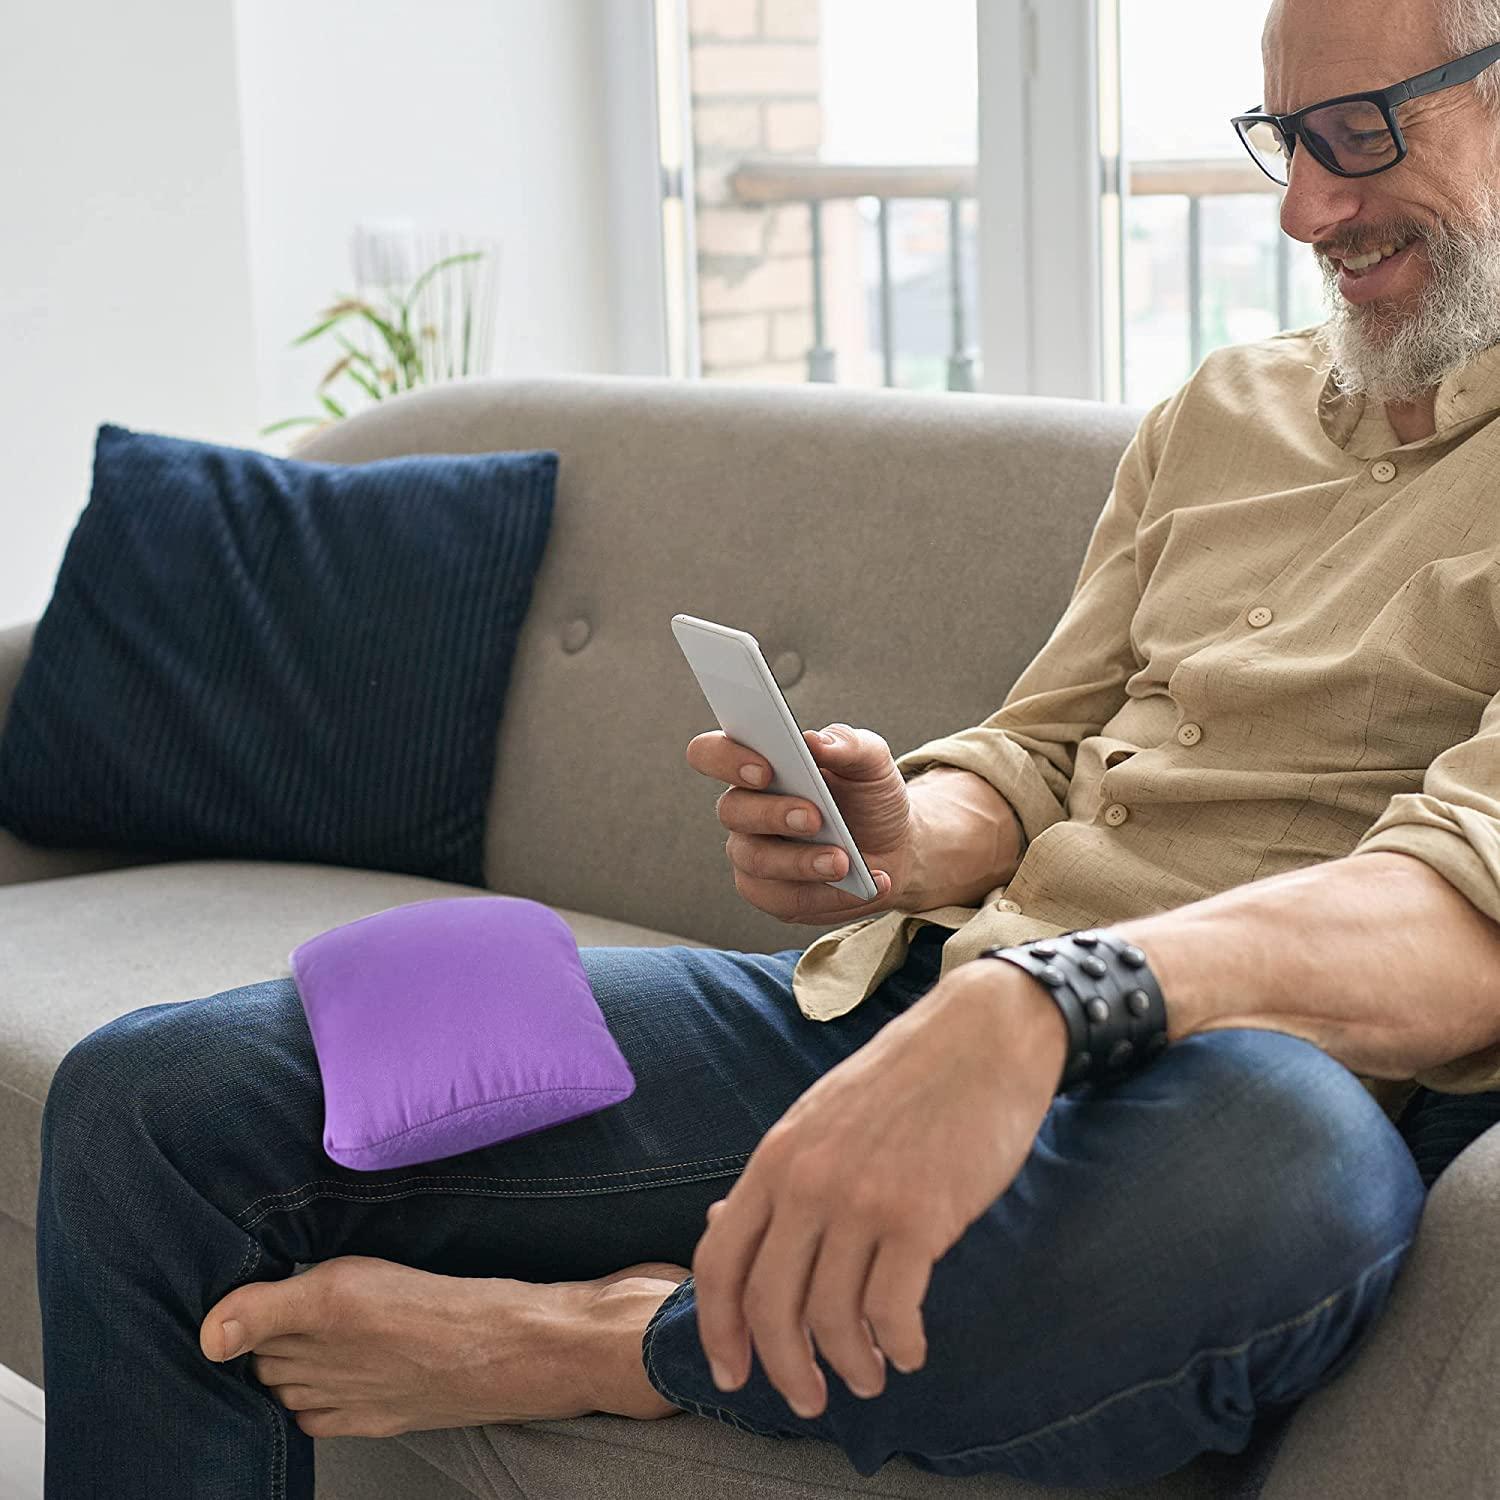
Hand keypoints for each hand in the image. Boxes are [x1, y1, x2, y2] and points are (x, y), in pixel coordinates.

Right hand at [684, 723, 915, 923]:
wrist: (895, 848)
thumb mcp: (870, 762)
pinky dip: (827, 894)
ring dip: (801, 862)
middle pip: (730, 810)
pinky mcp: (770, 894)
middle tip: (815, 818)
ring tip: (844, 862)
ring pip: (755, 859)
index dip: (726, 759)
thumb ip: (847, 744)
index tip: (765, 769)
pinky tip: (862, 885)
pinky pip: (784, 899)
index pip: (711, 753)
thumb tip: (815, 741)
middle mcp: (745, 807)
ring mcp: (752, 853)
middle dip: (772, 814)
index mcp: (758, 763)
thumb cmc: (869, 797)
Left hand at [690, 963, 1067, 1419]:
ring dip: (850, 1365)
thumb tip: (719, 1226)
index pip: (719, 1260)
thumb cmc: (902, 1080)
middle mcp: (807, 1182)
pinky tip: (909, 1350)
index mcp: (776, 1158)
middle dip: (785, 1368)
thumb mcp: (817, 1116)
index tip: (733, 1373)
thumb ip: (774, 1178)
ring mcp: (862, 1199)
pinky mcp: (920, 1216)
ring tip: (870, 1375)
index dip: (717, 1329)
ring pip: (832, 1319)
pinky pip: (892, 1311)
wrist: (979, 1039)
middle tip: (807, 1400)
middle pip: (769, 1305)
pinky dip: (899, 1345)